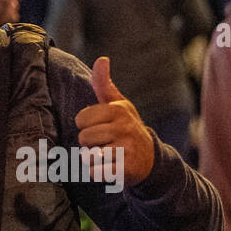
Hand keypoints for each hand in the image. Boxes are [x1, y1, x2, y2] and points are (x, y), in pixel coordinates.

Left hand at [75, 57, 155, 187]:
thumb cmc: (126, 127)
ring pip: (89, 155)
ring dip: (93, 158)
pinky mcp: (125, 170)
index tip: (99, 126)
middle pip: (84, 137)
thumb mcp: (117, 104)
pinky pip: (95, 172)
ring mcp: (126, 149)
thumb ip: (103, 83)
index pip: (81, 119)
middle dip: (89, 143)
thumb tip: (102, 59)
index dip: (85, 125)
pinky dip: (96, 172)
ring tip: (107, 154)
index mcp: (118, 110)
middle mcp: (124, 128)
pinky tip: (109, 167)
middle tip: (105, 142)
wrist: (150, 159)